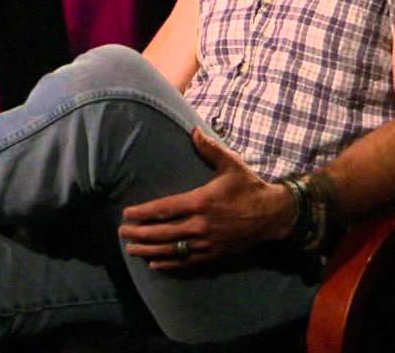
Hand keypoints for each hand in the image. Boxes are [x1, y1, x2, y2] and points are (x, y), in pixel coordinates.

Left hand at [118, 127, 293, 269]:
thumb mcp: (231, 164)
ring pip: (172, 249)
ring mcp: (207, 243)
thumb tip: (194, 130)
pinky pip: (187, 261)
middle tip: (121, 233)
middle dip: (140, 233)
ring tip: (130, 250)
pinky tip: (154, 264)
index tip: (127, 214)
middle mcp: (201, 225)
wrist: (273, 216)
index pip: (165, 209)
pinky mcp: (214, 255)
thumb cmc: (249, 187)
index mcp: (201, 201)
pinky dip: (169, 263)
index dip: (143, 213)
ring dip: (149, 250)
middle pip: (163, 232)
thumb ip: (210, 149)